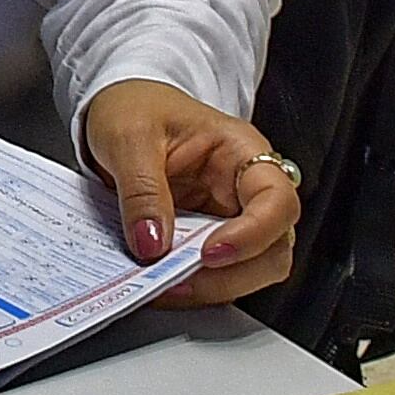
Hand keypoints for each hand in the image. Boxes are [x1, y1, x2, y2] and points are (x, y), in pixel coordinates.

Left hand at [77, 79, 301, 307]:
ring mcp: (229, 218)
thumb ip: (140, 189)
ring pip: (250, 271)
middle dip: (230, 276)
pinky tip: (159, 284)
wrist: (118, 108)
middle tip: (177, 281)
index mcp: (241, 150)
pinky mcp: (207, 239)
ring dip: (211, 287)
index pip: (276, 200)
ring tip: (162, 287)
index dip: (254, 234)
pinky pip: (215, 274)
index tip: (209, 252)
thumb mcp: (128, 136)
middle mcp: (245, 189)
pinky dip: (192, 286)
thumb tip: (152, 244)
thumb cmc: (134, 106)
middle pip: (273, 249)